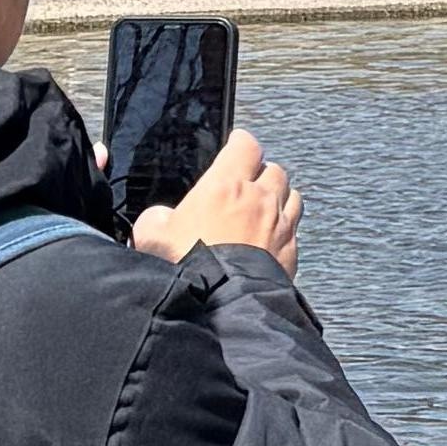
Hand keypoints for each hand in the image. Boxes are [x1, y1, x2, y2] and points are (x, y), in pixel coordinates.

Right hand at [135, 128, 301, 276]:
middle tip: (247, 182)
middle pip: (273, 170)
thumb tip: (162, 218)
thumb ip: (158, 217)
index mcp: (226, 185)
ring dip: (279, 197)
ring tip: (264, 208)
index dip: (241, 142)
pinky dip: (285, 228)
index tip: (237, 144)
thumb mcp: (152, 234)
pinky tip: (270, 238)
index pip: (245, 146)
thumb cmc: (188, 265)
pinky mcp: (292, 251)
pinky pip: (294, 229)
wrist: (220, 303)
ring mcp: (280, 225)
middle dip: (261, 173)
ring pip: (291, 196)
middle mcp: (260, 199)